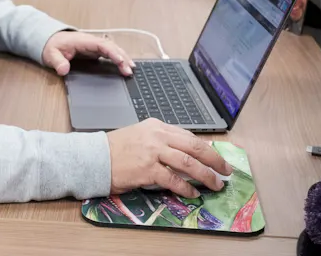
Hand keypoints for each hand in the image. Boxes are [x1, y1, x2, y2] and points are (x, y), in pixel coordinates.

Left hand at [41, 31, 133, 76]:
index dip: (112, 52)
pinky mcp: (94, 50)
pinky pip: (109, 52)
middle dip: (122, 57)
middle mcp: (91, 41)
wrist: (49, 40)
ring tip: (131, 69)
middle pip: (111, 46)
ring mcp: (94, 45)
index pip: (102, 45)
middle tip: (129, 70)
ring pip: (112, 49)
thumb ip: (57, 62)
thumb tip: (64, 70)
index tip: (120, 61)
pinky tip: (124, 65)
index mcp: (83, 41)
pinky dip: (118, 58)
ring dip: (123, 57)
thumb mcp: (51, 54)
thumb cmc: (52, 46)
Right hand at [106, 118, 232, 197]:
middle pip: (194, 146)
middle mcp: (157, 136)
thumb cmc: (116, 148)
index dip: (206, 148)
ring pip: (188, 162)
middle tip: (226, 170)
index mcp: (157, 125)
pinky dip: (186, 188)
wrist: (95, 157)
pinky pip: (173, 179)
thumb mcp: (141, 135)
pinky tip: (193, 193)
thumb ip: (161, 140)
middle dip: (214, 159)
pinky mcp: (147, 169)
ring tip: (215, 184)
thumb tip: (185, 154)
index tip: (216, 158)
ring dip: (206, 175)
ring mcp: (153, 152)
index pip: (189, 136)